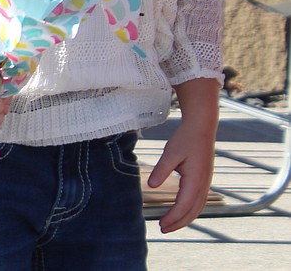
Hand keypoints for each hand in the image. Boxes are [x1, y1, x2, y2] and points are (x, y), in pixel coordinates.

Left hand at [150, 78, 219, 232]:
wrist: (201, 127)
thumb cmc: (185, 139)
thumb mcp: (170, 152)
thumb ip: (161, 169)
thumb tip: (151, 186)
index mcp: (195, 179)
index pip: (183, 205)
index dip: (172, 217)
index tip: (160, 224)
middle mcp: (203, 184)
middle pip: (192, 211)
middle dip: (178, 223)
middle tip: (162, 230)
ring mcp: (206, 183)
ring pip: (197, 208)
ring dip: (185, 218)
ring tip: (170, 225)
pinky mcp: (204, 180)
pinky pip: (199, 201)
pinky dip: (190, 211)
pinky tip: (181, 212)